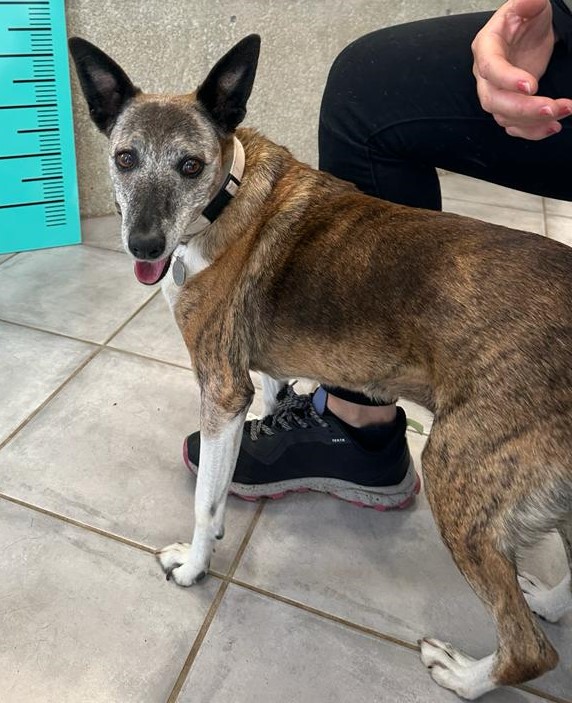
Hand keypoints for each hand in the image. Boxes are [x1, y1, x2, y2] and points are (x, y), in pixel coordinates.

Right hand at [472, 0, 571, 139]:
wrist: (526, 33)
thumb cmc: (524, 19)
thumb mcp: (529, 4)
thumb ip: (528, 2)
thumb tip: (530, 0)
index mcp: (486, 48)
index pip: (490, 68)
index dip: (507, 79)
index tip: (532, 85)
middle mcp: (485, 76)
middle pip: (494, 101)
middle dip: (523, 108)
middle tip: (551, 107)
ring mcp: (494, 94)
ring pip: (504, 117)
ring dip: (532, 121)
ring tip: (563, 111)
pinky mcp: (507, 106)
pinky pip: (513, 126)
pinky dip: (532, 131)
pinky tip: (553, 126)